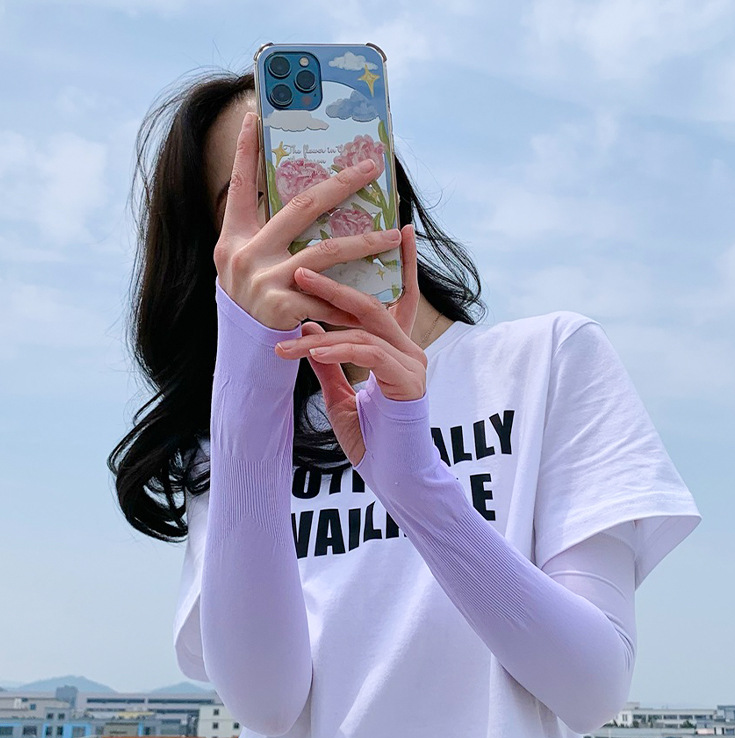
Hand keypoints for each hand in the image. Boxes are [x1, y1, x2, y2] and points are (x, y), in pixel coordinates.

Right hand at [212, 111, 401, 330]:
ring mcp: (264, 280)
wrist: (244, 350)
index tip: (253, 113)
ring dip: (366, 243)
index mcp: (234, 238)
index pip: (238, 184)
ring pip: (327, 253)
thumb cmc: (253, 300)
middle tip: (371, 168)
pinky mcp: (283, 308)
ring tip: (395, 235)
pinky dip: (355, 298)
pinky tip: (383, 295)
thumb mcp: (248, 263)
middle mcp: (245, 254)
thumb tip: (307, 199)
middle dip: (340, 185)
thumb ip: (268, 234)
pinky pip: (329, 299)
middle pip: (301, 208)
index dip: (243, 149)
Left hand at [274, 224, 424, 464]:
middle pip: (371, 301)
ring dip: (321, 319)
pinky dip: (334, 349)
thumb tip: (305, 331)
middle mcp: (409, 349)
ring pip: (364, 325)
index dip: (398, 262)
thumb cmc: (371, 438)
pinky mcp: (408, 380)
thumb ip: (328, 362)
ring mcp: (412, 363)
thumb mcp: (341, 394)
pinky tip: (307, 349)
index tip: (397, 227)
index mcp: (396, 349)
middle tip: (299, 267)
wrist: (395, 477)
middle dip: (334, 281)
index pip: (397, 297)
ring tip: (285, 318)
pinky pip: (366, 353)